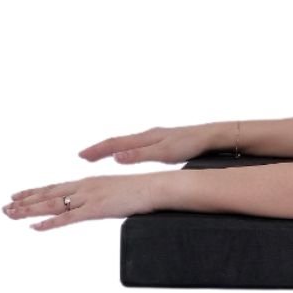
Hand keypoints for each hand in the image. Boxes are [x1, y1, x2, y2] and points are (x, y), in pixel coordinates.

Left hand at [2, 172, 159, 230]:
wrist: (156, 187)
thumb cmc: (143, 190)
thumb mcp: (117, 191)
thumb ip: (102, 198)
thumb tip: (96, 205)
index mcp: (90, 182)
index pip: (56, 187)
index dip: (35, 192)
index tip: (18, 195)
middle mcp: (85, 187)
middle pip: (49, 194)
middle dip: (25, 201)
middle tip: (5, 207)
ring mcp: (89, 197)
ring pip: (53, 204)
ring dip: (30, 210)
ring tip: (11, 215)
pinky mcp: (96, 209)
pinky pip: (68, 218)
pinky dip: (50, 223)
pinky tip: (36, 227)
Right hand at [78, 124, 218, 164]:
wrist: (211, 135)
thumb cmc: (190, 144)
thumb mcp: (164, 153)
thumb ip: (139, 155)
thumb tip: (115, 157)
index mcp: (146, 138)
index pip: (115, 144)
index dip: (97, 151)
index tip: (81, 156)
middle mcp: (148, 135)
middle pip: (119, 141)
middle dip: (100, 149)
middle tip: (84, 156)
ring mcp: (156, 137)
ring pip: (128, 142)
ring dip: (112, 148)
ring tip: (100, 154)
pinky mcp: (164, 140)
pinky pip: (138, 144)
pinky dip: (126, 148)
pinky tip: (129, 152)